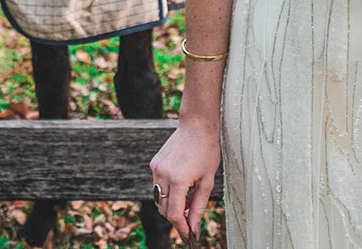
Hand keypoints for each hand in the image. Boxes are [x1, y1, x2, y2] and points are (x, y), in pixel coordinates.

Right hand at [149, 118, 219, 244]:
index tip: (189, 235)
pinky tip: (181, 184)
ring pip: (159, 198)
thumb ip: (198, 206)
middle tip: (191, 219)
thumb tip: (193, 226)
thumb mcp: (207, 181)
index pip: (174, 214)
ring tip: (188, 198)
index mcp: (178, 180)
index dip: (182, 228)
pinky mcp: (154, 163)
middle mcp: (162, 174)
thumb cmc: (207, 151)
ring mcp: (156, 168)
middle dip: (176, 218)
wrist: (197, 125)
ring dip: (171, 205)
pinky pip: (157, 185)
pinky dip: (167, 191)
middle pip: (164, 209)